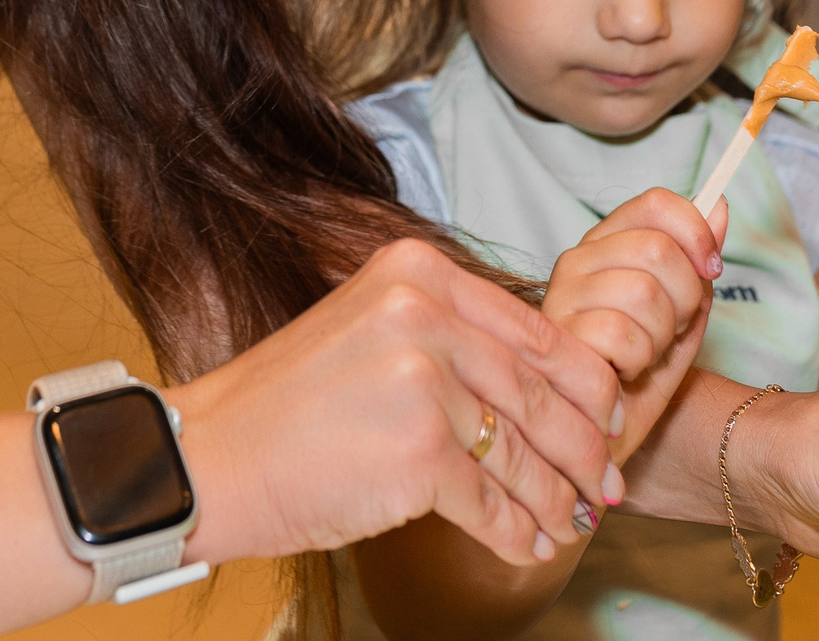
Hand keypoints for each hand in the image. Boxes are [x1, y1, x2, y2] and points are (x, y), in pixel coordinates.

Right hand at [169, 238, 623, 570]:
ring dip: (555, 497)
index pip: (539, 330)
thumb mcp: (369, 331)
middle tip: (605, 483)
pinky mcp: (418, 454)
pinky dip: (516, 529)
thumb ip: (450, 339)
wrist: (207, 459)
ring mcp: (423, 383)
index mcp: (418, 274)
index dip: (588, 384)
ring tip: (568, 522)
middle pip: (544, 392)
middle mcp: (425, 316)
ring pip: (524, 451)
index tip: (611, 418)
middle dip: (585, 448)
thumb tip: (541, 386)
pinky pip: (493, 501)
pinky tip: (526, 545)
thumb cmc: (287, 406)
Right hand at [543, 190, 727, 462]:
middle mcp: (578, 260)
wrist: (609, 439)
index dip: (695, 233)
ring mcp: (561, 297)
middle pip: (659, 249)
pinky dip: (637, 363)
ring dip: (661, 338)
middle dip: (685, 300)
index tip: (712, 269)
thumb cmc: (643, 375)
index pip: (655, 204)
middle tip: (668, 333)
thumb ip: (698, 259)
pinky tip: (622, 375)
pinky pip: (622, 334)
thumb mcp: (682, 313)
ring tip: (643, 358)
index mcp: (607, 244)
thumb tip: (720, 205)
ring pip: (645, 293)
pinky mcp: (555, 337)